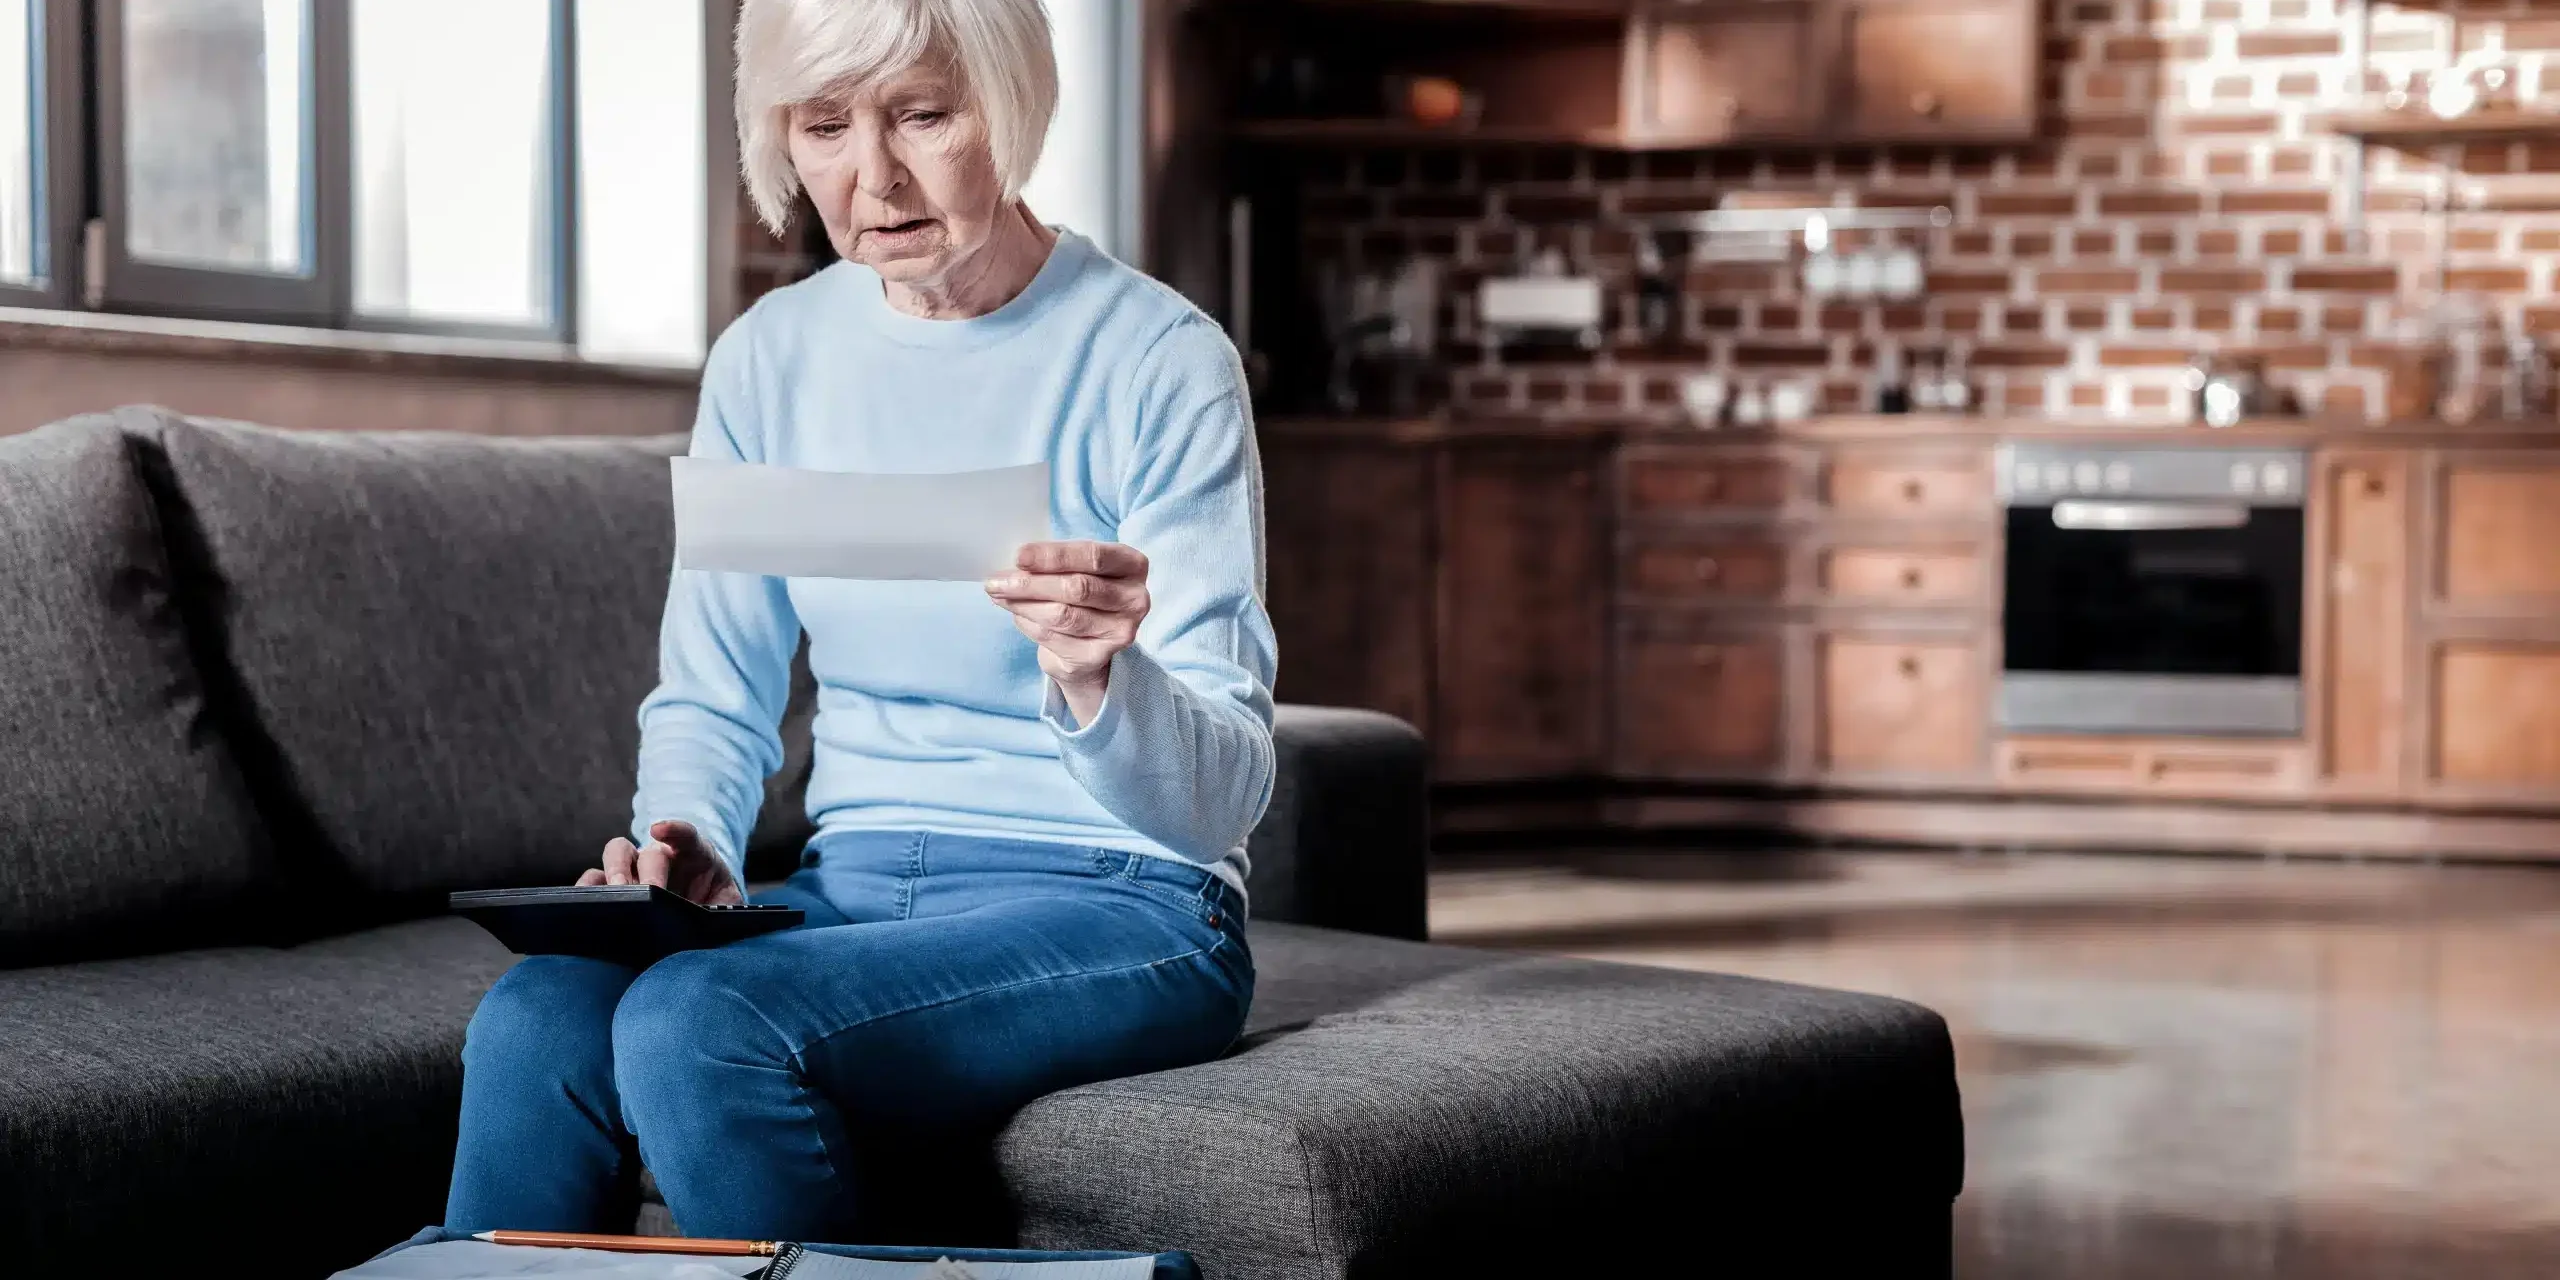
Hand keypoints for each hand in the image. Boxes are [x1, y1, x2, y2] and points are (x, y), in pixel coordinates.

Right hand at [579, 819, 743, 904]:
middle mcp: (662, 857)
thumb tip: (715, 922)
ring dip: (613, 873)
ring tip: (614, 897)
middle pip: (649, 852)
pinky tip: (585, 905)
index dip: (675, 830)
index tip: (660, 829)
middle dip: (646, 872)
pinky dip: (587, 888)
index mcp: (695, 856)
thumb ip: (726, 909)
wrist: (698, 917)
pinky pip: (594, 880)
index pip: (687, 836)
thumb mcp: (727, 907)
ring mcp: (635, 869)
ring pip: (616, 853)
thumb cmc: (714, 905)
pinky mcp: (612, 887)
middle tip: (645, 893)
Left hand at [985, 540, 1150, 720]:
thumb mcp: (1077, 568)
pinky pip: (1054, 638)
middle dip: (1030, 584)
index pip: (1092, 556)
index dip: (1053, 556)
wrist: (1091, 643)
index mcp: (1132, 565)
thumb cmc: (1081, 593)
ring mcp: (1121, 631)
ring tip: (999, 595)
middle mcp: (1135, 599)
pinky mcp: (1099, 656)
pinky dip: (1028, 625)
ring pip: (1062, 616)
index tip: (1018, 556)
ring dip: (1023, 605)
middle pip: (1076, 588)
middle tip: (996, 582)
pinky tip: (1017, 615)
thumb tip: (1013, 565)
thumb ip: (1055, 563)